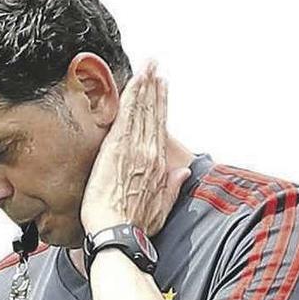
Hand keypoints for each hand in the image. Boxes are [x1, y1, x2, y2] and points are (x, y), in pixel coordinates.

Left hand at [80, 61, 190, 236]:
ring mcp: (133, 149)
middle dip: (154, 86)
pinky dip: (131, 98)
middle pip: (152, 113)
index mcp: (158, 165)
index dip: (162, 103)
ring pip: (140, 111)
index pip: (160, 126)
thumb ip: (171, 187)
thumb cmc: (135, 226)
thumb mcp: (161, 209)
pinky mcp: (116, 150)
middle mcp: (148, 152)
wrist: (117, 234)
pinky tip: (133, 83)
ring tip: (147, 67)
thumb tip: (182, 172)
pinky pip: (126, 117)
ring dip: (144, 86)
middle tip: (155, 65)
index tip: (162, 85)